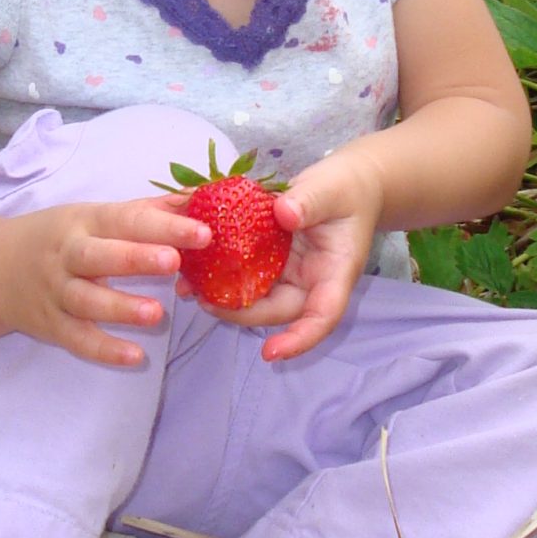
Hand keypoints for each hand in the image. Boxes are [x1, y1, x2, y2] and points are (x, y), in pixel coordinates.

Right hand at [0, 199, 210, 368]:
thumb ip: (147, 211)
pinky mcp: (50, 325)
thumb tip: (200, 199)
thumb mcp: (94, 216)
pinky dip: (103, 350)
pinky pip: (77, 339)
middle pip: (98, 256)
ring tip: (156, 314)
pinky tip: (135, 357)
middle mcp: (67, 255)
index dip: (163, 226)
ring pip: (86, 301)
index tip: (202, 232)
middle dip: (135, 258)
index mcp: (84, 222)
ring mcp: (56, 292)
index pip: (125, 220)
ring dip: (120, 308)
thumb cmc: (60, 237)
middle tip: (173, 262)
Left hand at [181, 153, 382, 361]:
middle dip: (241, 315)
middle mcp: (310, 281)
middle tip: (205, 303)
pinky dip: (220, 272)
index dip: (299, 340)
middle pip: (277, 312)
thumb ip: (310, 201)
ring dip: (223, 297)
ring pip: (256, 297)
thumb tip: (284, 213)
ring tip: (188, 288)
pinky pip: (245, 273)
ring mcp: (288, 273)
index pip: (322, 317)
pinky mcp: (270, 261)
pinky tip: (193, 264)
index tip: (271, 353)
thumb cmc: (347, 188)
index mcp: (334, 273)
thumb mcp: (332, 189)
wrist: (348, 183)